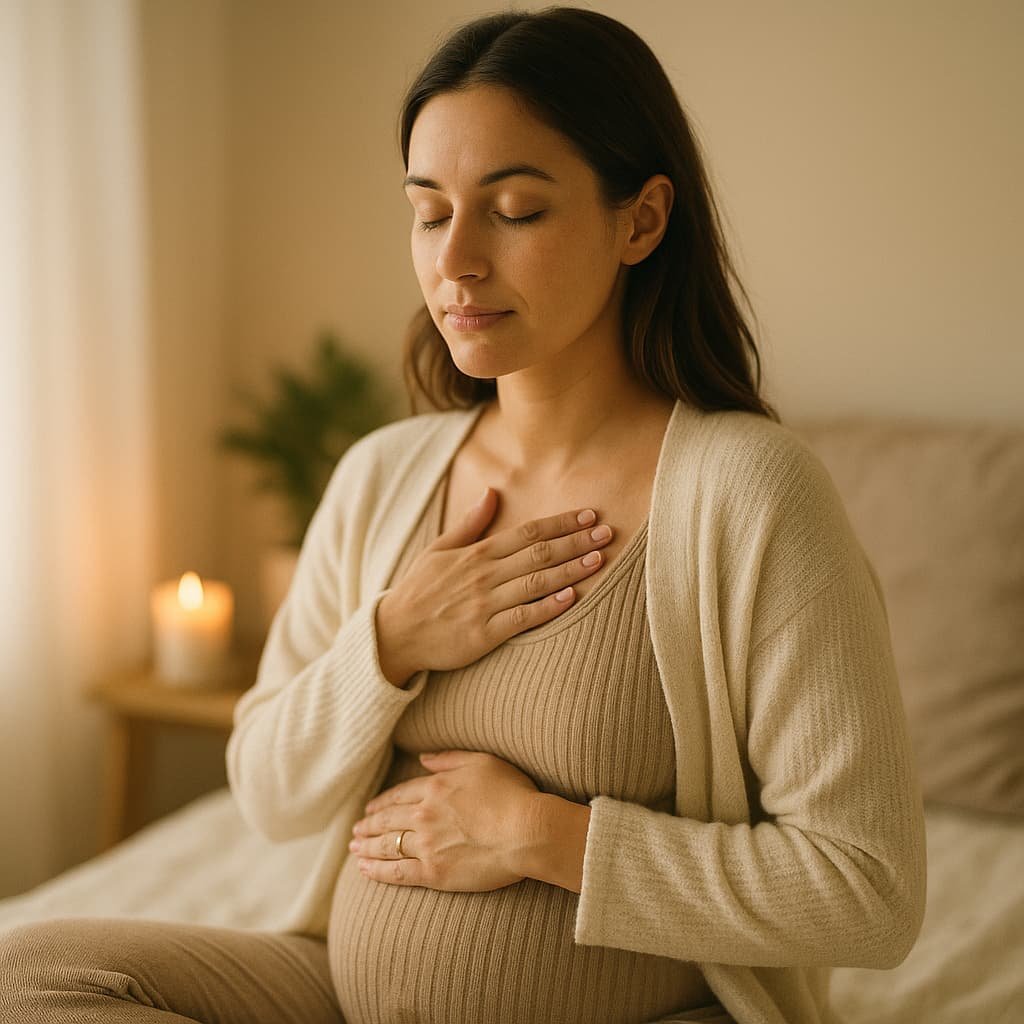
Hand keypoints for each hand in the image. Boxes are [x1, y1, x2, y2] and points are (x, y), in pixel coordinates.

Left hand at [348, 749, 541, 891]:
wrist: (527, 831)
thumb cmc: (512, 794)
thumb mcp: (482, 762)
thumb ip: (448, 759)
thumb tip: (423, 757)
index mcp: (434, 787)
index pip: (399, 795)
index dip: (382, 802)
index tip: (371, 808)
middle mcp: (424, 815)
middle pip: (387, 820)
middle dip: (368, 825)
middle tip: (355, 830)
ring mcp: (427, 845)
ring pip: (387, 846)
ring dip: (366, 847)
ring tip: (354, 849)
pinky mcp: (433, 873)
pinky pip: (397, 872)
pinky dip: (377, 871)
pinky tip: (364, 870)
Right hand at [377, 487, 613, 678]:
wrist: (394, 634)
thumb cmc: (419, 591)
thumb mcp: (438, 550)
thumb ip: (470, 524)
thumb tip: (492, 492)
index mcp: (476, 553)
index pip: (528, 532)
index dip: (561, 523)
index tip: (589, 515)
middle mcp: (483, 575)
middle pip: (539, 553)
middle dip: (576, 541)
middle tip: (608, 533)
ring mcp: (484, 604)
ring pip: (536, 582)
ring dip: (571, 569)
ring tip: (600, 559)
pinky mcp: (484, 634)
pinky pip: (522, 618)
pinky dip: (548, 607)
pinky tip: (572, 597)